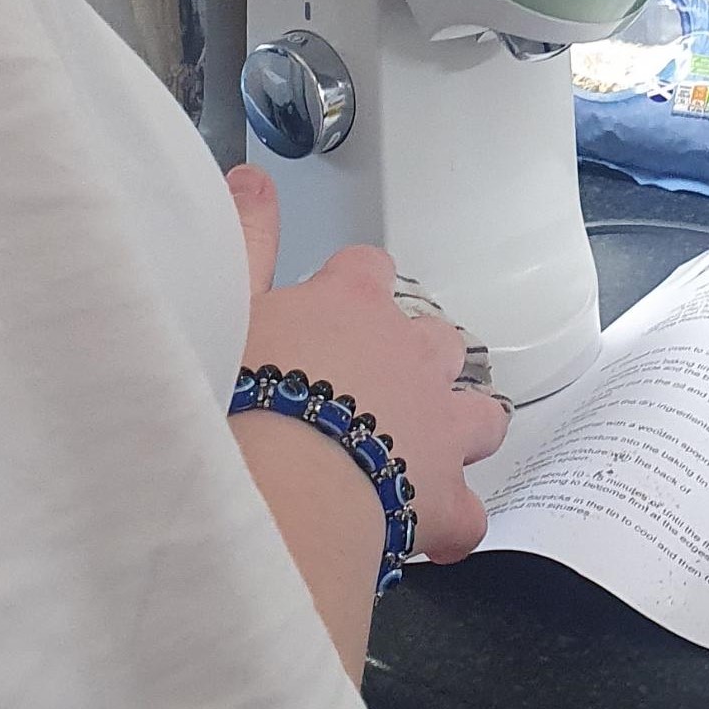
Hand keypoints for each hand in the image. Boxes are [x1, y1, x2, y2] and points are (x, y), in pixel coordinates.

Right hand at [226, 166, 510, 562]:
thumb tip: (252, 178)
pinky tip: (428, 530)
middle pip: (433, 338)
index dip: (353, 289)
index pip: (369, 270)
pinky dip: (451, 519)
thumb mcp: (230, 303)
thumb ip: (246, 238)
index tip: (330, 312)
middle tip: (368, 388)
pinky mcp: (444, 498)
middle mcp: (410, 355)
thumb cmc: (245, 393)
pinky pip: (467, 511)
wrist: (281, 486)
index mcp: (355, 306)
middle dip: (413, 357)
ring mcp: (438, 426)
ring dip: (458, 425)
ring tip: (423, 447)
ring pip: (478, 413)